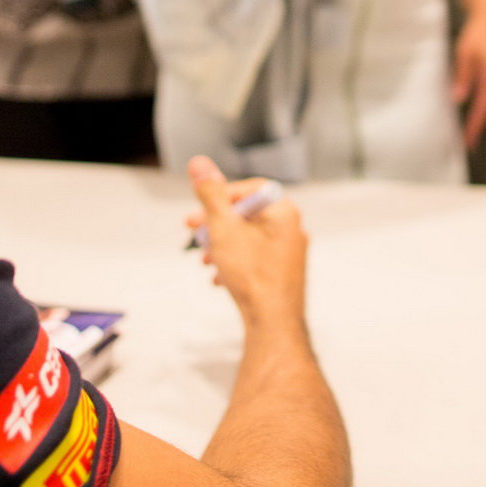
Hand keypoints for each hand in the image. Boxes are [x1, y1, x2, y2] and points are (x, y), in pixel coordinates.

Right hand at [184, 157, 307, 328]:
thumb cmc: (252, 275)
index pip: (250, 188)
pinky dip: (235, 263)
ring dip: (222, 246)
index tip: (202, 209)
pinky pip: (255, 259)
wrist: (273, 322)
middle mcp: (292, 228)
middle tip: (193, 231)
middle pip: (247, 214)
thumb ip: (211, 194)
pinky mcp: (284, 272)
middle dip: (216, 224)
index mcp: (283, 211)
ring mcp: (290, 252)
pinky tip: (221, 278)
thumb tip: (200, 164)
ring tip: (206, 260)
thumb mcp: (223, 227)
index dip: (221, 195)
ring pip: (248, 238)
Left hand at [451, 6, 485, 147]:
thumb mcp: (465, 54)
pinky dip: (481, 107)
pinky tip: (473, 113)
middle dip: (477, 127)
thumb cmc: (477, 34)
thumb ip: (463, 77)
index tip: (468, 141)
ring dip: (479, 118)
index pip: (482, 108)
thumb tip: (458, 98)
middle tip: (467, 144)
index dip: (475, 126)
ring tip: (469, 133)